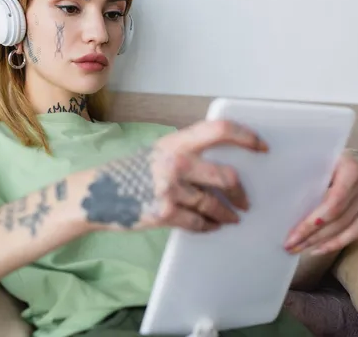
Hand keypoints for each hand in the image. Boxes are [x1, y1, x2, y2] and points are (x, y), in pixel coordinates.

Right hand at [81, 120, 268, 231]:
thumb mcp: (156, 153)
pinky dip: (208, 226)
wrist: (95, 195)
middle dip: (241, 192)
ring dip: (227, 214)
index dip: (246, 136)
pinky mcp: (165, 213)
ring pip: (214, 204)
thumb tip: (217, 163)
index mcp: (175, 142)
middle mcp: (176, 162)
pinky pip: (198, 222)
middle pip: (226, 176)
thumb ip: (184, 153)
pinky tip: (210, 226)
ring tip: (231, 218)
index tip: (262, 147)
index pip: (220, 130)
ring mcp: (170, 189)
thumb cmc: (126, 172)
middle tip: (246, 200)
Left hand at [284, 149, 357, 255]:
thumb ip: (308, 178)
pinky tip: (317, 249)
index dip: (312, 222)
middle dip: (311, 235)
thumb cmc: (328, 157)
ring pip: (345, 228)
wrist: (355, 157)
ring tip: (299, 248)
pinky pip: (355, 232)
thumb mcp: (318, 160)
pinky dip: (335, 243)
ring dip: (320, 242)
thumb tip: (283, 202)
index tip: (292, 235)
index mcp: (351, 169)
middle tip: (290, 246)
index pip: (332, 203)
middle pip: (337, 218)